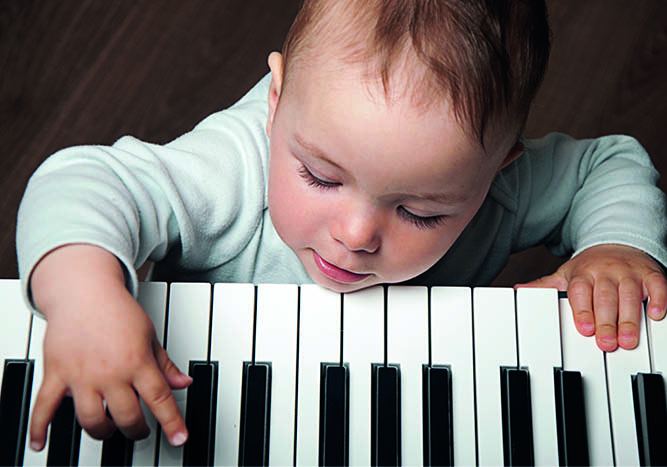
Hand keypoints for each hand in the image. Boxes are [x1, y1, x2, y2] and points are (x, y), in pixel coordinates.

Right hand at [28, 244, 191, 450]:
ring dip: (103, 431)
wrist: (84, 290)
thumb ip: (165, 364)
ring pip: (92, 419)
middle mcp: (111, 372)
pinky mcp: (57, 373)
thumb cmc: (118, 310)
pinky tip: (39, 443)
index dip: (172, 423)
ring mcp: (82, 375)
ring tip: (109, 428)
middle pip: (127, 417)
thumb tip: (184, 383)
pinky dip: (39, 427)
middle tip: (139, 429)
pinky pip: (45, 406)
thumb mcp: (150, 335)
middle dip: (137, 430)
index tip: (180, 438)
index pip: (160, 399)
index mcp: (138, 361)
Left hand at [516, 244, 666, 350]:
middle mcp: (606, 272)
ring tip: (628, 340)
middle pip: (605, 297)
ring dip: (630, 318)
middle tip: (607, 343)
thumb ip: (545, 286)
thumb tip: (519, 291)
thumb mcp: (566, 274)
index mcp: (583, 274)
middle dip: (606, 321)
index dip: (582, 310)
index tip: (584, 329)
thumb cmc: (591, 267)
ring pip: (630, 295)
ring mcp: (629, 272)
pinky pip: (657, 286)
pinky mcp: (651, 274)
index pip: (581, 292)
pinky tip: (656, 315)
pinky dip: (658, 300)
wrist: (617, 242)